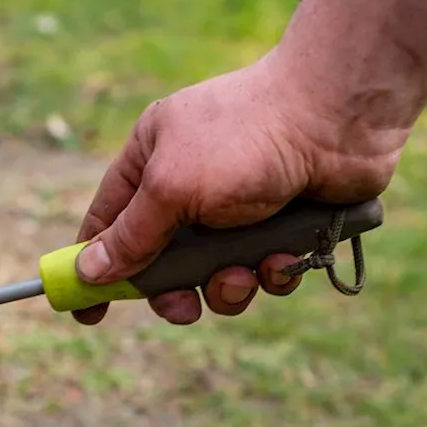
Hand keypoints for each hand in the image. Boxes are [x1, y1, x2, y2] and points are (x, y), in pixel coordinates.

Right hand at [73, 51, 403, 325]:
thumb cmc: (245, 138)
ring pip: (216, 273)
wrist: (340, 116)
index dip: (94, 265)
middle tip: (183, 308)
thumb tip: (88, 271)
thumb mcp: (171, 189)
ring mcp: (242, 203)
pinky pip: (264, 270)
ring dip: (228, 286)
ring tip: (243, 274)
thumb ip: (130, 235)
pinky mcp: (286, 223)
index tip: (86, 310)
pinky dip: (272, 273)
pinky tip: (285, 257)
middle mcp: (193, 181)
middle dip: (175, 291)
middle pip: (164, 260)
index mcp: (153, 157)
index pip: (109, 219)